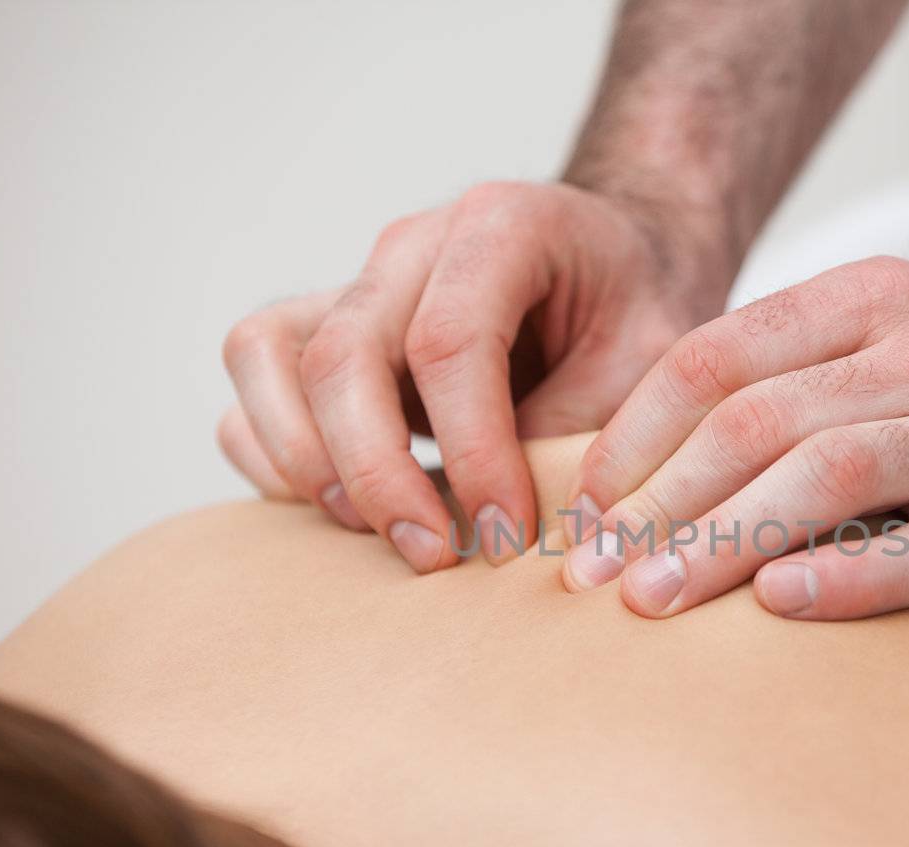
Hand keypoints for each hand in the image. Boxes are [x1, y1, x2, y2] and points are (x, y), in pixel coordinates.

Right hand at [216, 181, 722, 570]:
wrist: (616, 264)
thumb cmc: (633, 309)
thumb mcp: (650, 362)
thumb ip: (585, 430)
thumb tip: (510, 527)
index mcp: (502, 227)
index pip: (451, 341)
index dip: (472, 451)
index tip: (508, 534)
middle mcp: (411, 247)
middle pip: (344, 354)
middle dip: (380, 475)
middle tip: (437, 558)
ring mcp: (357, 283)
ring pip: (266, 353)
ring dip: (306, 460)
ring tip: (378, 535)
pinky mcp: (325, 327)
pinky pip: (258, 379)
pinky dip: (274, 450)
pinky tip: (344, 509)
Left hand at [561, 256, 908, 618]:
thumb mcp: (878, 337)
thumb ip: (777, 378)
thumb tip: (625, 475)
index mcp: (873, 298)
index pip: (718, 358)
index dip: (634, 437)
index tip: (583, 510)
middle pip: (761, 422)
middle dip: (660, 503)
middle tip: (591, 574)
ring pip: (832, 478)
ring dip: (723, 543)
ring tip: (652, 601)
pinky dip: (848, 577)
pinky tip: (777, 605)